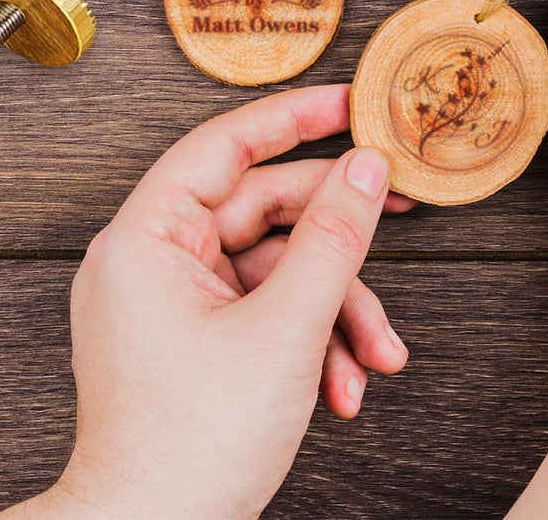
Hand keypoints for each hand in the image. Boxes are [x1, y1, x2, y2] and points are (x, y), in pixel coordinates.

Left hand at [0, 85, 410, 519]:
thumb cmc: (189, 446)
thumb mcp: (283, 332)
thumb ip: (332, 240)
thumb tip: (366, 169)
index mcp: (146, 236)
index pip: (223, 145)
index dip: (292, 117)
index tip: (350, 102)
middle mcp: (151, 258)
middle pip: (260, 212)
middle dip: (337, 242)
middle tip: (401, 216)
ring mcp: (170, 301)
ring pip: (272, 271)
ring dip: (333, 313)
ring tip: (377, 361)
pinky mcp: (191, 338)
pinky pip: (259, 312)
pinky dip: (306, 342)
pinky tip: (341, 390)